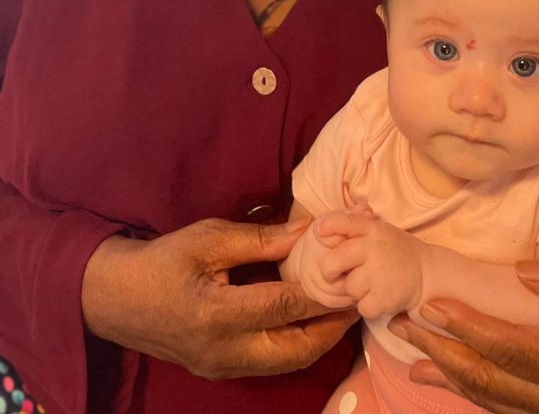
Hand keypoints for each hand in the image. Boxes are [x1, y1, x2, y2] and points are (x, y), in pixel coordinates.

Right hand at [81, 217, 357, 378]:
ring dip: (317, 341)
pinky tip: (309, 323)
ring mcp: (221, 367)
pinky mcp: (219, 371)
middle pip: (295, 349)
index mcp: (217, 314)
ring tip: (341, 311)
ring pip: (285, 363)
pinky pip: (270, 364)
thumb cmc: (161, 261)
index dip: (324, 294)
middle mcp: (223, 350)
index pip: (285, 307)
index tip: (353, 276)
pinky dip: (295, 346)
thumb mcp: (208, 238)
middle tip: (358, 299)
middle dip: (331, 328)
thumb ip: (260, 239)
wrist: (116, 299)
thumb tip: (307, 231)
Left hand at [313, 211, 425, 318]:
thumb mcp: (376, 232)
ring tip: (371, 283)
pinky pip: (362, 307)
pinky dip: (368, 306)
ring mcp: (381, 274)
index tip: (319, 231)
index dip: (330, 226)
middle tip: (336, 274)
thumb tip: (321, 227)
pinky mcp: (386, 298)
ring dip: (355, 290)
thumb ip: (352, 228)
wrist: (426, 272)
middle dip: (330, 270)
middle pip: (334, 261)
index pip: (347, 222)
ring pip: (349, 287)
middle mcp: (375, 249)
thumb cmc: (393, 252)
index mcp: (372, 230)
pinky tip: (379, 296)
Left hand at [387, 247, 538, 412]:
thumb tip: (523, 274)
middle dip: (442, 351)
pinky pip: (496, 403)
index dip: (470, 330)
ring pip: (488, 397)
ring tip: (405, 343)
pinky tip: (428, 371)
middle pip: (492, 380)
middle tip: (404, 322)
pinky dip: (460, 386)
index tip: (434, 305)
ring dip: (443, 370)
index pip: (514, 351)